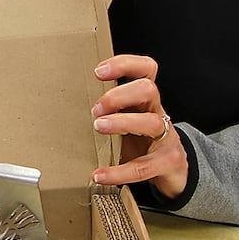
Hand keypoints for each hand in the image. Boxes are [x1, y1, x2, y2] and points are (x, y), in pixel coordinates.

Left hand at [88, 54, 188, 198]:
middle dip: (119, 95)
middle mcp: (158, 113)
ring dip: (122, 122)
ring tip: (98, 128)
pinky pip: (144, 166)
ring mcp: (166, 137)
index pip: (145, 69)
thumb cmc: (141, 141)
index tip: (98, 72)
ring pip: (151, 122)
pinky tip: (100, 174)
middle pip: (148, 90)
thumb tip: (65, 109)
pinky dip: (119, 172)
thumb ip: (106, 112)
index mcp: (146, 100)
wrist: (172, 171)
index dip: (124, 65)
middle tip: (96, 109)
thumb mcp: (126, 120)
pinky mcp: (167, 162)